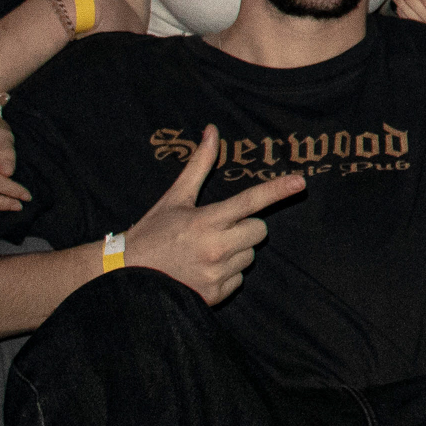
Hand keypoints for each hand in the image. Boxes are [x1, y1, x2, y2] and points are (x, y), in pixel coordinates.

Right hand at [126, 125, 302, 304]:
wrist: (125, 277)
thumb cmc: (152, 234)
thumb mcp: (175, 198)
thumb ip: (198, 165)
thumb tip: (212, 131)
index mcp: (205, 221)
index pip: (249, 201)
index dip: (277, 190)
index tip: (300, 182)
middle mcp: (214, 248)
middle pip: (258, 230)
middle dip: (245, 226)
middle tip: (217, 228)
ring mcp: (216, 273)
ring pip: (249, 255)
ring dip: (235, 251)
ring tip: (204, 251)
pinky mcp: (215, 294)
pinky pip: (239, 278)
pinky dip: (226, 273)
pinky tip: (203, 270)